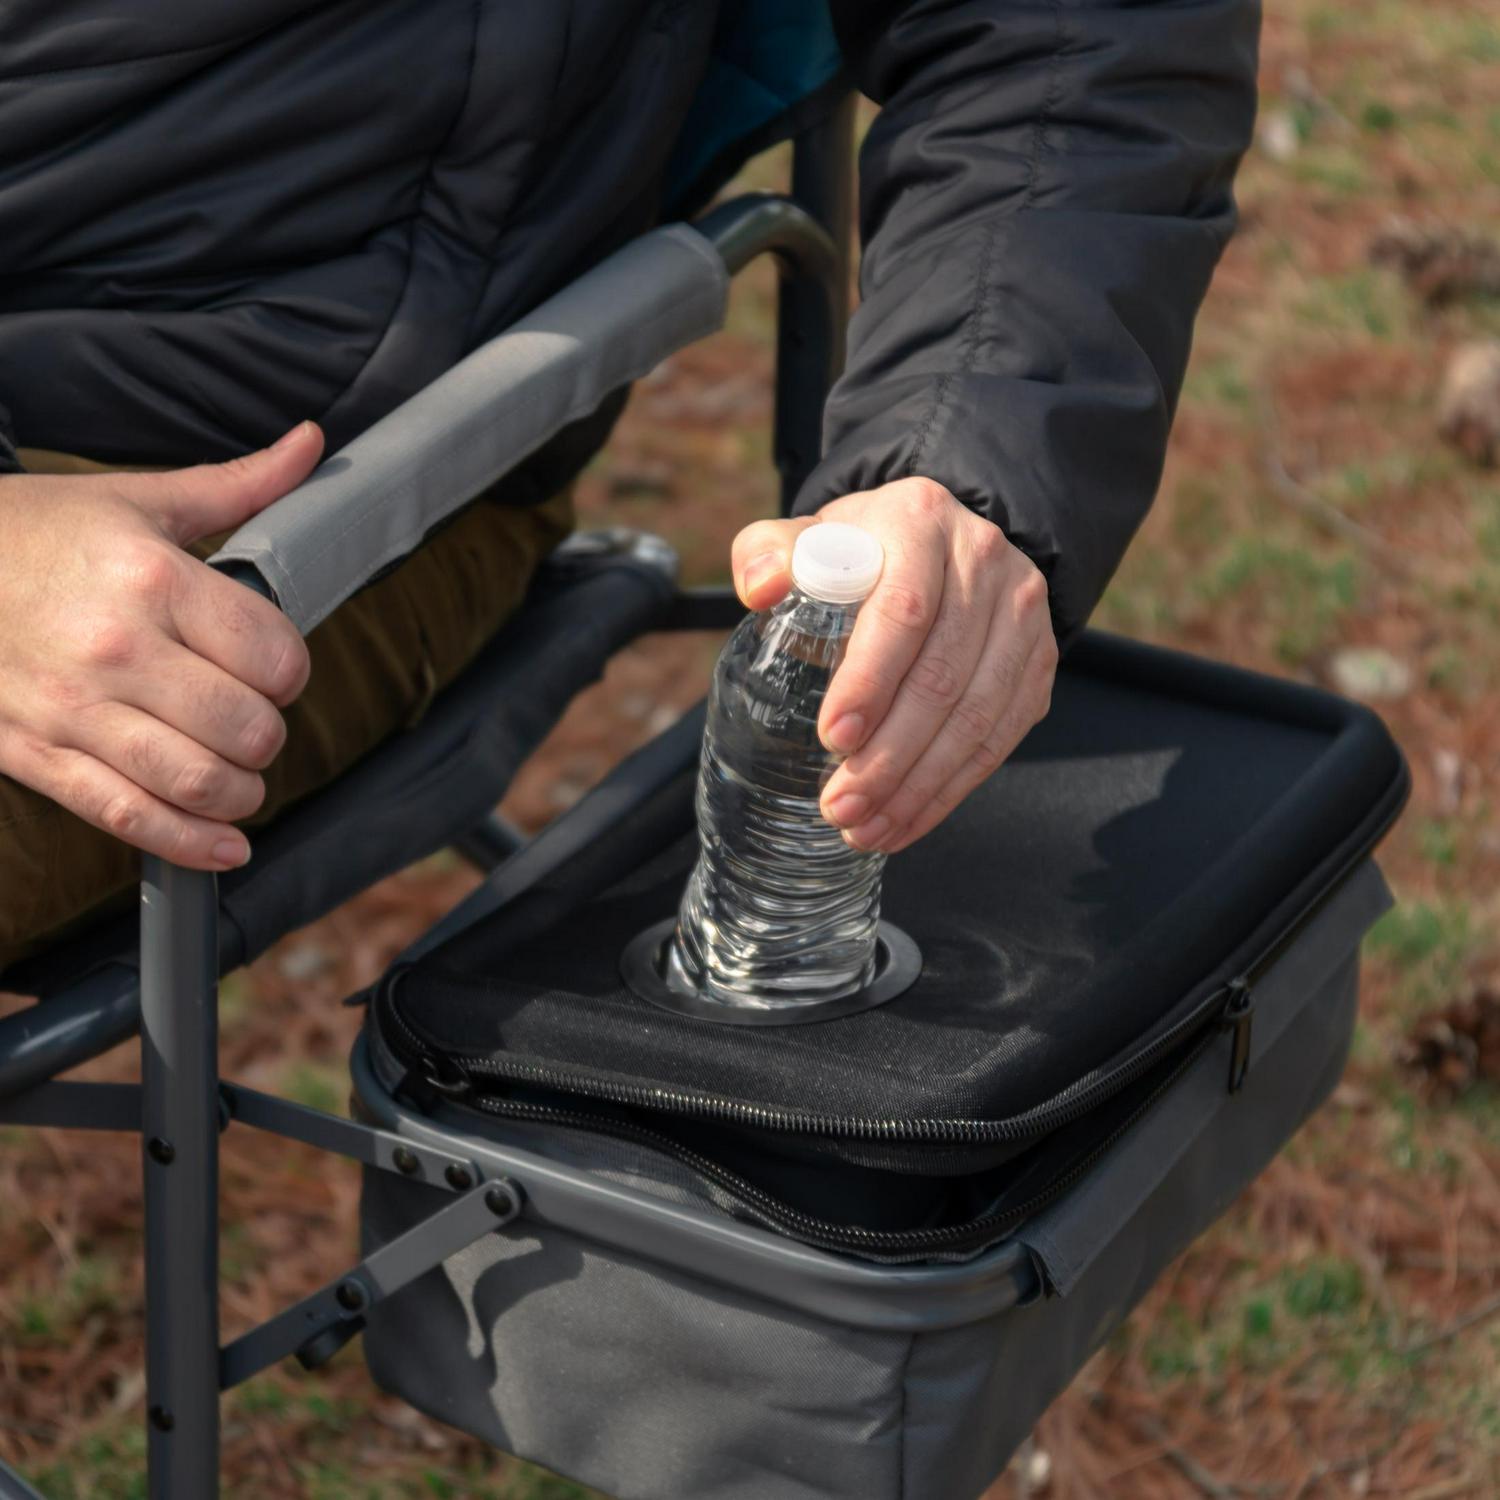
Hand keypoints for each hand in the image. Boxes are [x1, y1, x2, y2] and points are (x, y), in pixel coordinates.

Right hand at [0, 423, 323, 868]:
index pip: (274, 656)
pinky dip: (190, 844)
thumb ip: (238, 486)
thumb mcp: (137, 499)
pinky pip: (128, 817)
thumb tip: (312, 445)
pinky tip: (226, 844)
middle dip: (268, 732)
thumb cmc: (35, 532)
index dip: (291, 670)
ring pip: (198, 781)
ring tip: (242, 777)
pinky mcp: (36, 756)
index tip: (275, 668)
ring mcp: (74, 710)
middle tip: (254, 719)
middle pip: (247, 727)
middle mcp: (117, 648)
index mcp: (153, 579)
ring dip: (241, 792)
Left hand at [732, 477, 1057, 853]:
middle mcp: (985, 562)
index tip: (833, 737)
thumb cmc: (861, 550)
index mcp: (922, 524)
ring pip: (978, 717)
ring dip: (919, 786)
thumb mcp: (810, 535)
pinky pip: (1000, 739)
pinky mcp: (1038, 664)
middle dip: (888, 756)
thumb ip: (768, 551)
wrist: (937, 545)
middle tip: (839, 805)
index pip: (903, 611)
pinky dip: (950, 790)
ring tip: (865, 827)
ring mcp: (1022, 616)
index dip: (869, 680)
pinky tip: (905, 821)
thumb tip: (759, 587)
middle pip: (942, 677)